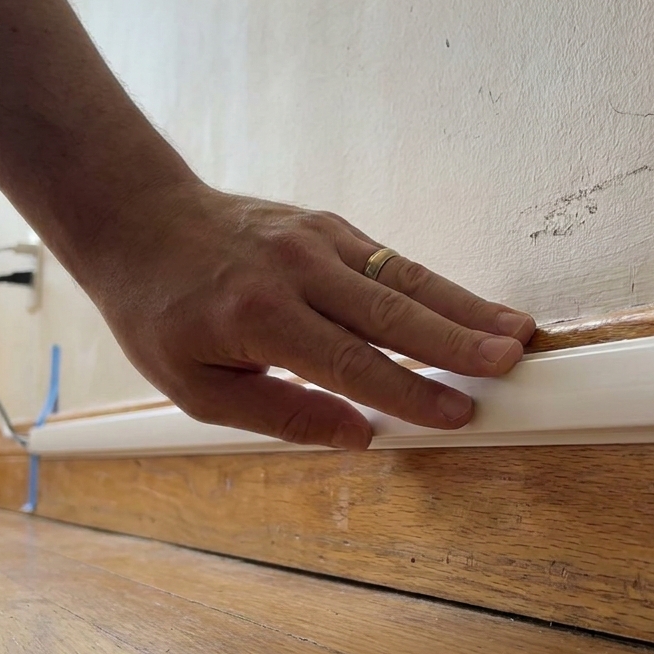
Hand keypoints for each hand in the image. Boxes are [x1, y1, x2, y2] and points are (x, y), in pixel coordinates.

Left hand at [69, 177, 536, 450]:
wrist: (138, 218)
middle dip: (460, 340)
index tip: (459, 413)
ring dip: (463, 306)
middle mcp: (295, 270)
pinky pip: (389, 259)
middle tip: (512, 361)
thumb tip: (361, 435)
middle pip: (394, 311)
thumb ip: (281, 415)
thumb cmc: (160, 311)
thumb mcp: (196, 386)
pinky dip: (432, 285)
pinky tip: (467, 306)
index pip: (353, 363)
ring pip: (404, 276)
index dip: (412, 392)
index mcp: (259, 318)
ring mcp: (316, 238)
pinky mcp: (327, 223)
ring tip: (515, 330)